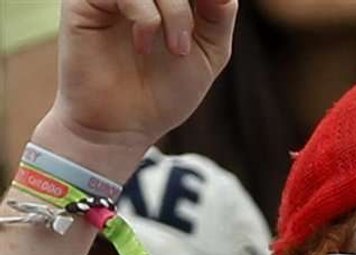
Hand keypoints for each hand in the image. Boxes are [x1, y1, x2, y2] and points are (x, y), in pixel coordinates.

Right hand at [35, 0, 236, 173]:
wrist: (121, 127)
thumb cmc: (163, 93)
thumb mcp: (207, 55)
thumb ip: (219, 16)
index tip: (216, 12)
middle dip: (189, 5)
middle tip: (192, 41)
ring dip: (175, 10)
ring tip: (178, 49)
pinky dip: (144, 13)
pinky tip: (143, 44)